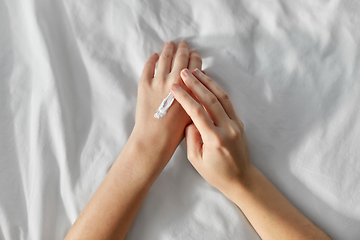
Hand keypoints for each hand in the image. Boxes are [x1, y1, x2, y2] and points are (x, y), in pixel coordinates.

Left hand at [131, 41, 202, 157]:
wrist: (154, 139)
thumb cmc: (176, 131)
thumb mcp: (193, 112)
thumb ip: (196, 95)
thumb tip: (196, 83)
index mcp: (189, 87)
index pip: (194, 64)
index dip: (195, 57)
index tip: (194, 53)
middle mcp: (174, 79)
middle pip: (180, 57)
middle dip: (183, 48)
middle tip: (183, 43)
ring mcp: (158, 80)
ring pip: (164, 58)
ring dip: (168, 49)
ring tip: (170, 44)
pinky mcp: (144, 84)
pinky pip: (148, 66)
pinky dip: (152, 59)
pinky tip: (155, 56)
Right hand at [170, 68, 252, 195]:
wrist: (241, 179)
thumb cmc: (216, 173)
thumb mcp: (196, 160)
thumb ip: (191, 138)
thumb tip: (190, 119)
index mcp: (215, 139)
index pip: (197, 112)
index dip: (185, 98)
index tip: (174, 88)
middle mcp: (228, 129)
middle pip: (211, 100)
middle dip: (196, 84)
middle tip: (184, 72)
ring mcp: (236, 124)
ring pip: (222, 97)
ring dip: (208, 83)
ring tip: (196, 72)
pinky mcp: (239, 123)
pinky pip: (228, 103)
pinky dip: (217, 90)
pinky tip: (209, 83)